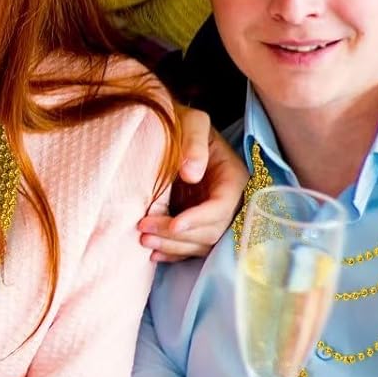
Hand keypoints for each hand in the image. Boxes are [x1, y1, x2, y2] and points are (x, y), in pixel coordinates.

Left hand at [140, 106, 245, 260]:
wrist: (173, 129)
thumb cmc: (183, 123)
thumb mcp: (192, 122)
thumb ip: (193, 142)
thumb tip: (192, 174)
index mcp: (233, 179)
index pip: (221, 208)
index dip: (199, 219)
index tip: (174, 223)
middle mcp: (229, 203)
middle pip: (211, 232)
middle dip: (179, 236)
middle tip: (145, 230)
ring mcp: (213, 216)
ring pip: (201, 244)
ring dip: (173, 247)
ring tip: (144, 240)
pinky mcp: (198, 224)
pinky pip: (192, 247)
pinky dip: (174, 253)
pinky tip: (155, 254)